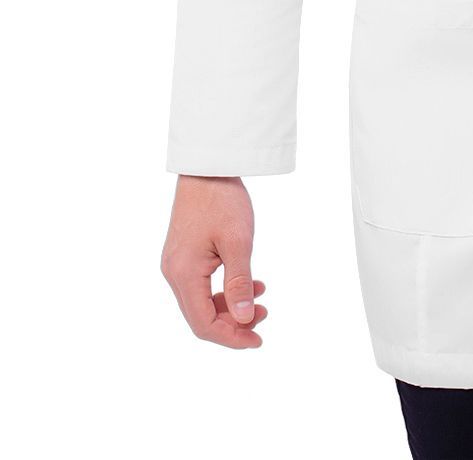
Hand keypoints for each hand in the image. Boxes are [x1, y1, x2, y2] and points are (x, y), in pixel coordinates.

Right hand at [161, 175, 267, 347]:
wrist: (207, 168)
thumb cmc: (222, 200)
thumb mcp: (238, 242)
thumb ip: (239, 283)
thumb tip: (245, 319)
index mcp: (183, 273)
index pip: (204, 323)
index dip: (231, 337)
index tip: (257, 340)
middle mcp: (173, 273)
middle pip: (200, 316)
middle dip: (233, 323)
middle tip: (264, 317)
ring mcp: (176, 264)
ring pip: (201, 302)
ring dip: (230, 306)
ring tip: (260, 299)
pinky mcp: (183, 255)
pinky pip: (201, 285)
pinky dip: (223, 290)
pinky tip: (249, 282)